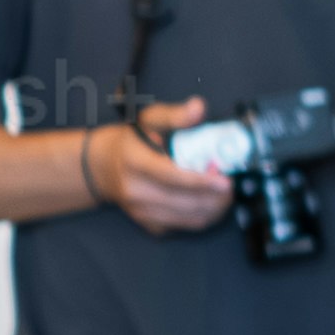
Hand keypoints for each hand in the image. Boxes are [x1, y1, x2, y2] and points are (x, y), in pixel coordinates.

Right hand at [97, 109, 240, 235]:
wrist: (103, 168)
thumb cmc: (130, 143)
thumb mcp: (149, 120)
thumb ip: (175, 115)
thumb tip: (198, 108)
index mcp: (135, 163)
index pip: (171, 177)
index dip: (201, 181)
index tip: (224, 181)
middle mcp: (136, 191)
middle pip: (185, 202)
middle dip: (215, 196)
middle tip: (230, 183)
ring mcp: (142, 212)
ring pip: (189, 219)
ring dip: (214, 208)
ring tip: (224, 193)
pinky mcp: (150, 225)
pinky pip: (185, 226)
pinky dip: (204, 216)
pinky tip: (210, 202)